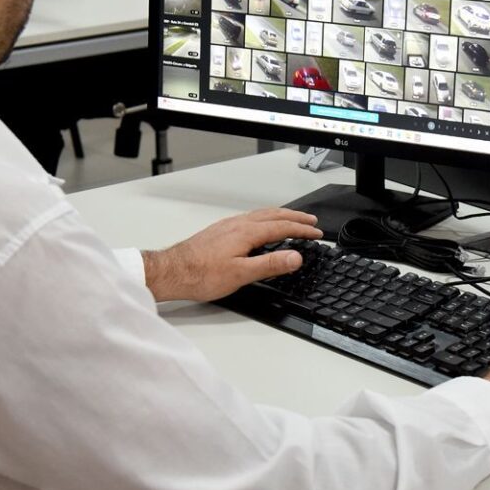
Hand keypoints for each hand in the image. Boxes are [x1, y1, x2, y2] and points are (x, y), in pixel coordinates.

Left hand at [142, 208, 322, 302]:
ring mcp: (227, 226)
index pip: (283, 226)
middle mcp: (238, 224)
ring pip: (261, 214)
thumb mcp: (241, 274)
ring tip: (291, 219)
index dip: (302, 229)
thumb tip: (295, 256)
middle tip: (311, 220)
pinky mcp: (219, 231)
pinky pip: (250, 218)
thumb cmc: (201, 275)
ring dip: (280, 215)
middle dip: (295, 217)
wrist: (172, 271)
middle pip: (273, 215)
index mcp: (246, 232)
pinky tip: (261, 226)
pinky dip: (265, 218)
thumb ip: (270, 264)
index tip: (317, 232)